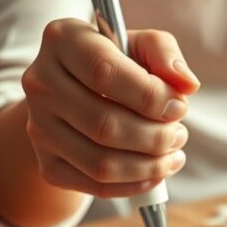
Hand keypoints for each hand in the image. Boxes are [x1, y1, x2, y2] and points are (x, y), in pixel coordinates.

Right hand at [21, 19, 199, 197]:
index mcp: (62, 40)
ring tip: (172, 153)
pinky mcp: (48, 164)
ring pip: (101, 163)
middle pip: (104, 124)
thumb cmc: (118, 65)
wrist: (77, 96)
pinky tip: (156, 172)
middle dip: (155, 136)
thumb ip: (165, 53)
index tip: (179, 107)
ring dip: (149, 165)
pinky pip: (95, 185)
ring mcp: (39, 127)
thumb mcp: (141, 45)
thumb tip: (187, 85)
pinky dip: (135, 185)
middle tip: (179, 134)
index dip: (150, 97)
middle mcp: (40, 83)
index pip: (104, 74)